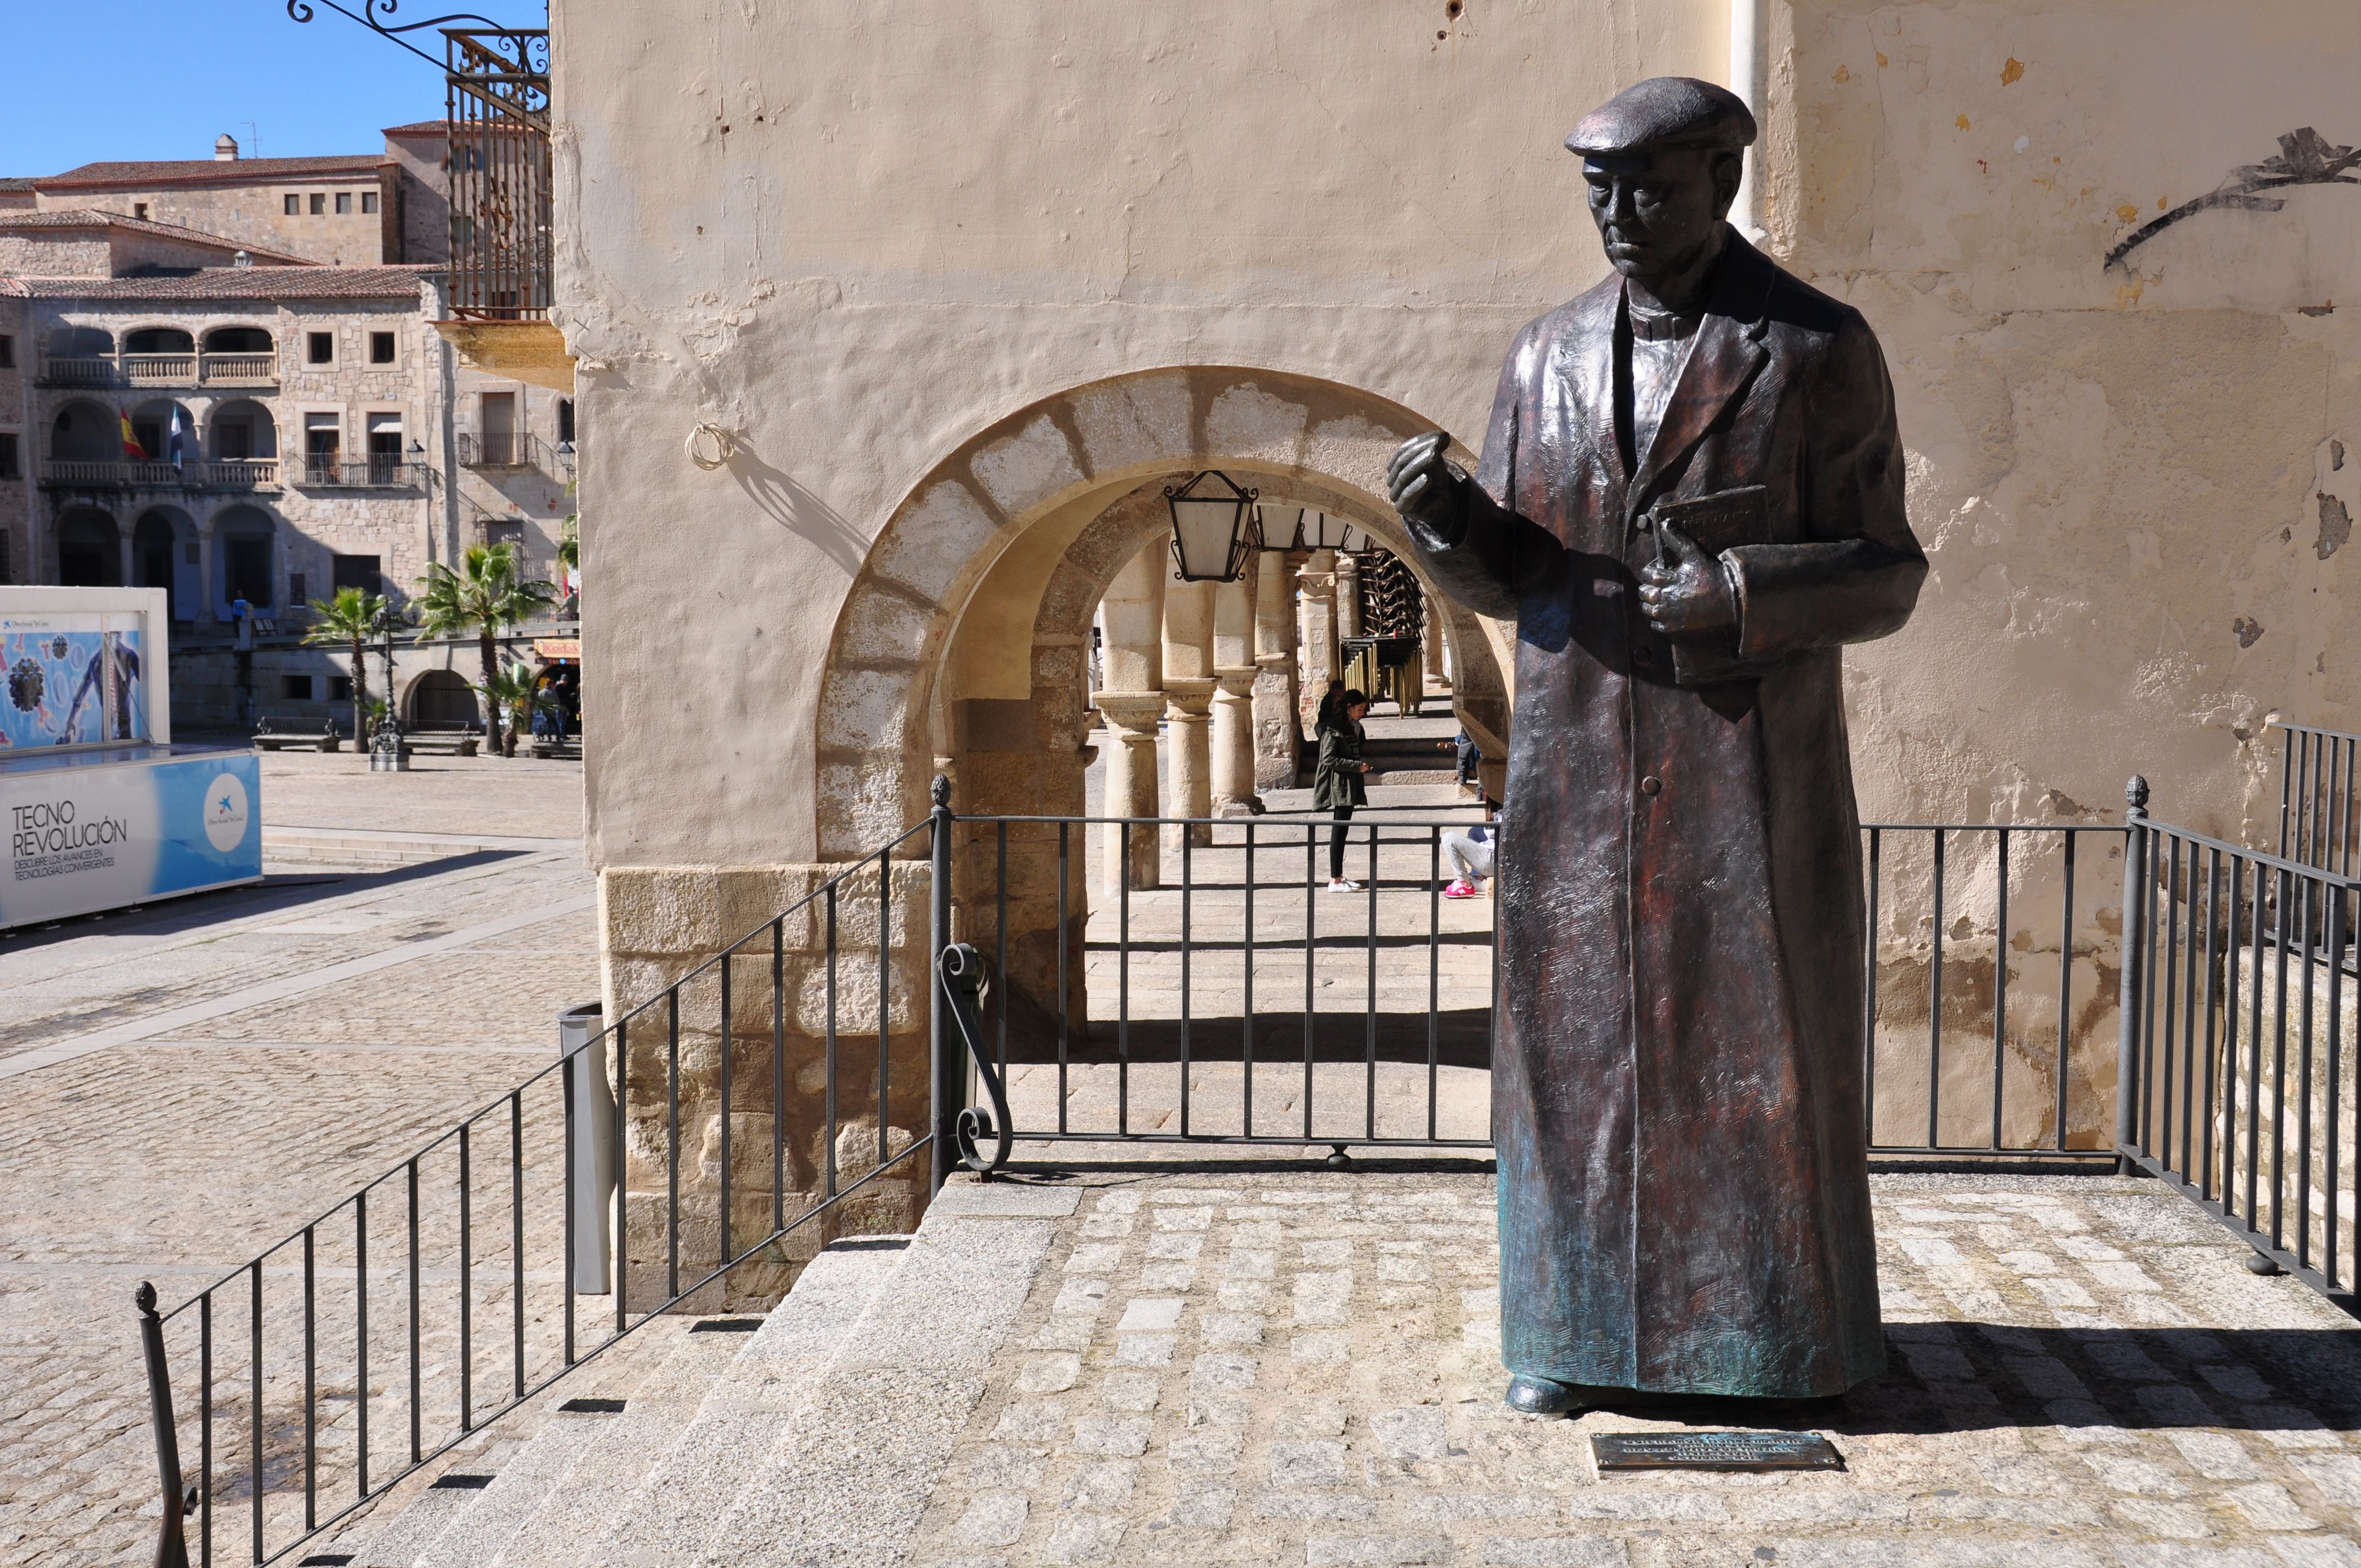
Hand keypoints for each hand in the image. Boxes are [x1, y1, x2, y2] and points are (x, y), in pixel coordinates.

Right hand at [1386, 432, 1465, 546]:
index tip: (1439, 436)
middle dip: (1419, 451)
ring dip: (1419, 464)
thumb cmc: (1435, 480)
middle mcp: (1392, 478)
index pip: (1403, 450)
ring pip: (1403, 476)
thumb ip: (1437, 448)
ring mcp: (1395, 493)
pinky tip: (1427, 478)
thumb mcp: (1436, 461)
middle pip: (1401, 461)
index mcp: (1396, 465)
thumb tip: (1444, 435)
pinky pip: (1407, 495)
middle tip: (1436, 445)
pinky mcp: (1402, 507)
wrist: (1440, 504)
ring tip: (1434, 455)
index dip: (1420, 442)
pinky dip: (1417, 486)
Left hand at [1637, 521, 1736, 635]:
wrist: (1729, 599)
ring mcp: (1669, 613)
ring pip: (1647, 609)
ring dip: (1648, 603)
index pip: (1647, 575)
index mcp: (1669, 579)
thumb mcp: (1695, 555)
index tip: (1654, 573)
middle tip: (1654, 587)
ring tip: (1657, 599)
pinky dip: (1656, 620)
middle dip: (1647, 588)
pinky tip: (1664, 613)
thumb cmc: (1711, 576)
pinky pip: (1655, 625)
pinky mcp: (1674, 627)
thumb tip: (1666, 523)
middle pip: (1644, 593)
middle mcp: (1666, 597)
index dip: (1649, 573)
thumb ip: (1678, 540)